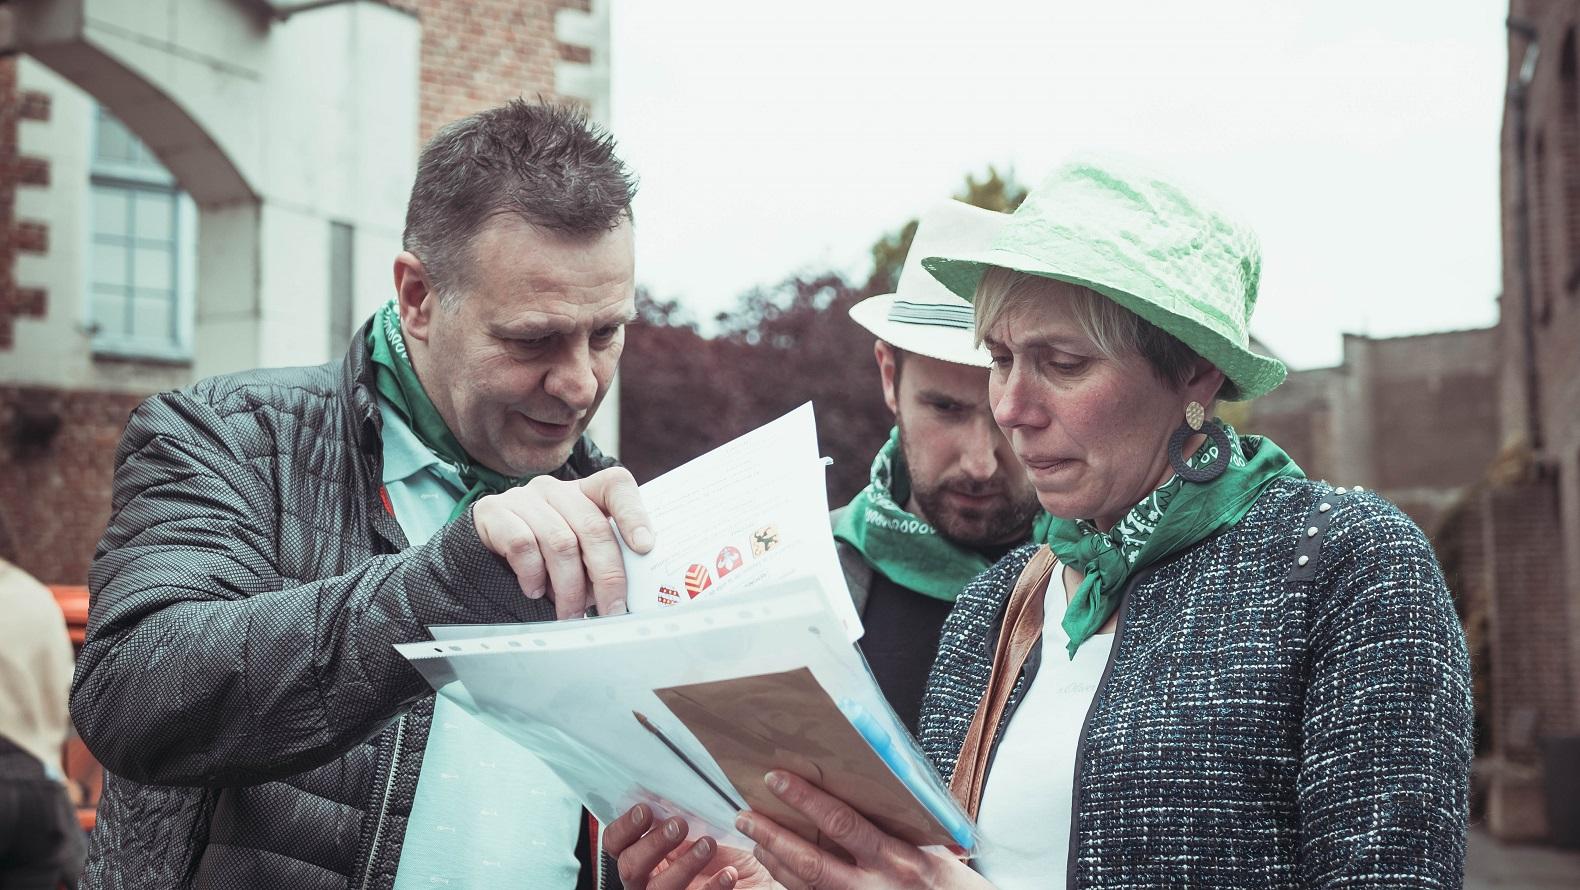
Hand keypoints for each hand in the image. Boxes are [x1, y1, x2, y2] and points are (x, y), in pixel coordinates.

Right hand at [473, 467, 652, 619]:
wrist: (485, 548)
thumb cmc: (543, 554)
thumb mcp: (577, 553)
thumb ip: (600, 561)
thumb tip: (625, 596)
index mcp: (585, 492)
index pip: (616, 486)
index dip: (634, 515)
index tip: (645, 547)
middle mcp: (556, 489)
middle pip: (592, 527)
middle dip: (606, 575)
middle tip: (612, 610)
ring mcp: (525, 497)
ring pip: (560, 542)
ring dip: (569, 587)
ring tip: (571, 612)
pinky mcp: (495, 512)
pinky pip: (523, 545)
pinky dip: (534, 575)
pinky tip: (535, 592)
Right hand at [603, 804, 776, 889]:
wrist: (761, 874)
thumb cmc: (726, 844)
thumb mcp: (704, 822)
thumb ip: (680, 809)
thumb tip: (665, 782)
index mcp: (643, 851)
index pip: (615, 843)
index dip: (624, 827)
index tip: (645, 810)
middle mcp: (649, 877)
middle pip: (629, 867)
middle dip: (652, 845)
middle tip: (679, 825)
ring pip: (659, 889)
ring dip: (683, 865)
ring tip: (708, 844)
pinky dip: (713, 888)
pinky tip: (729, 873)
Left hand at [736, 771, 993, 889]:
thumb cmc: (952, 886)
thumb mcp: (932, 849)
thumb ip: (896, 823)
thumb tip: (863, 785)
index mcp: (898, 859)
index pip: (843, 823)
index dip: (806, 800)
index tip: (777, 778)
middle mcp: (875, 887)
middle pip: (810, 861)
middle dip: (773, 835)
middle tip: (745, 814)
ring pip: (804, 886)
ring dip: (775, 861)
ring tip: (755, 837)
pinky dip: (790, 884)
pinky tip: (777, 867)